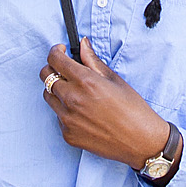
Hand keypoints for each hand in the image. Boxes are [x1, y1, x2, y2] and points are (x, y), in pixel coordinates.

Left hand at [42, 40, 170, 168]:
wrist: (140, 142)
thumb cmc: (133, 109)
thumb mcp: (114, 80)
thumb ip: (93, 61)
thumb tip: (82, 44)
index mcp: (85, 81)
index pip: (55, 59)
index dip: (56, 51)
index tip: (61, 51)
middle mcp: (72, 99)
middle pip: (45, 76)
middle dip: (53, 69)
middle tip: (65, 71)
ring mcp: (67, 119)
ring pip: (48, 96)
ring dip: (57, 90)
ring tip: (75, 93)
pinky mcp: (67, 134)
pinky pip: (58, 116)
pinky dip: (65, 110)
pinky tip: (83, 112)